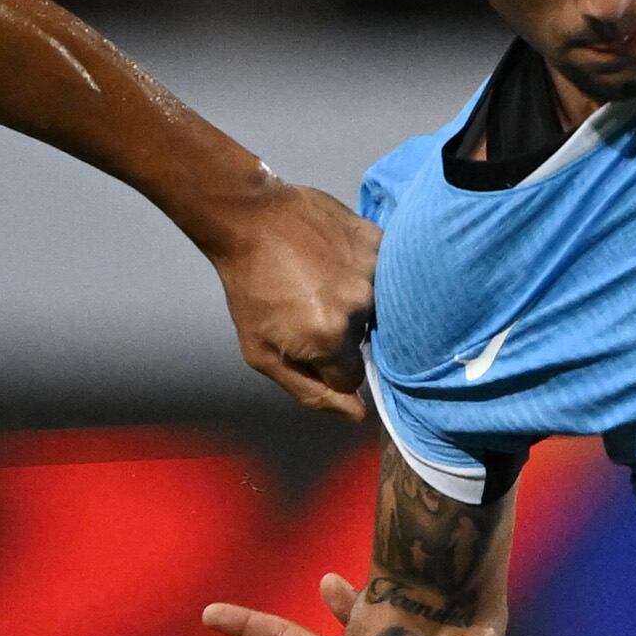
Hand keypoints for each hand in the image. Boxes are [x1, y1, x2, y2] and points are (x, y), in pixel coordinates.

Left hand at [197, 181, 375, 416]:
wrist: (251, 219)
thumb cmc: (250, 288)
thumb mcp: (262, 353)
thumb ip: (310, 392)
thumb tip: (357, 415)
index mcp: (330, 338)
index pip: (351, 378)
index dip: (328, 367)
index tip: (309, 343)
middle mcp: (360, 306)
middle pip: (366, 342)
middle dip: (342, 333)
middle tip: (310, 304)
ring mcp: (373, 269)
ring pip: (379, 307)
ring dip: (356, 302)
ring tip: (323, 280)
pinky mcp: (377, 241)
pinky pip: (384, 272)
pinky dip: (364, 272)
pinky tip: (336, 260)